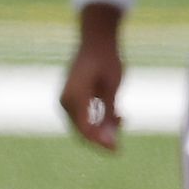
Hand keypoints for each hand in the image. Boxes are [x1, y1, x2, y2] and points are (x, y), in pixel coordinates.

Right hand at [60, 4, 124, 151]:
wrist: (97, 39)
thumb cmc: (107, 60)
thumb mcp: (112, 88)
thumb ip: (109, 114)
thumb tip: (109, 139)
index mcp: (74, 96)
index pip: (85, 130)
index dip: (101, 142)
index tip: (116, 150)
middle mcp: (66, 100)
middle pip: (83, 131)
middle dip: (102, 137)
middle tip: (120, 142)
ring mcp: (67, 99)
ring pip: (84, 125)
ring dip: (103, 127)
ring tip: (122, 118)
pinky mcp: (72, 98)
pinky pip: (84, 117)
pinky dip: (99, 119)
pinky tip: (118, 114)